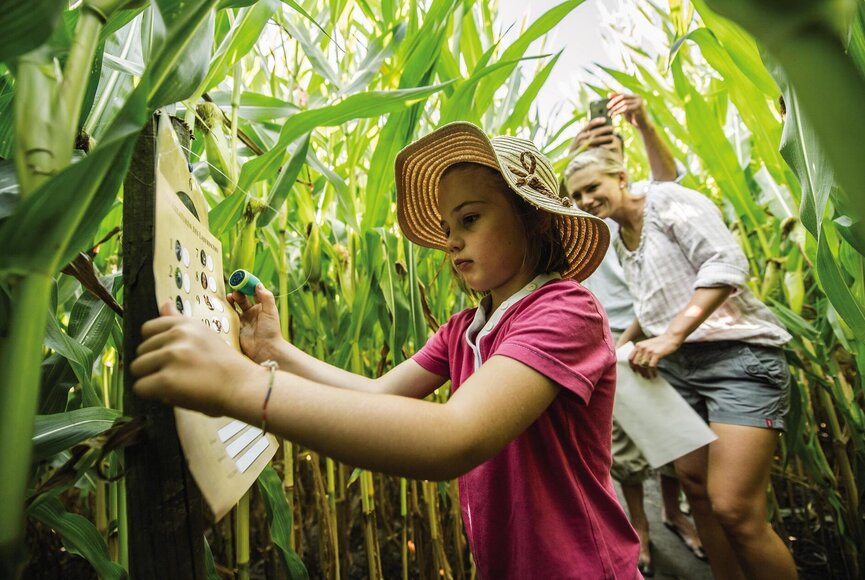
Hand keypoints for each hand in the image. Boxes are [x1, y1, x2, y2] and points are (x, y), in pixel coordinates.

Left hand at [131, 302, 261, 415]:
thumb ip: (179, 322)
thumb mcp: (203, 335)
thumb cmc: (224, 366)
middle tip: (179, 374)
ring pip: (137, 369)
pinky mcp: (166, 380)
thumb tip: (164, 303)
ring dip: (151, 379)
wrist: (242, 387)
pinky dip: (152, 394)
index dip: (156, 347)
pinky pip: (140, 388)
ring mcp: (171, 356)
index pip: (147, 329)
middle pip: (141, 351)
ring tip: (175, 384)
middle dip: (153, 365)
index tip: (171, 357)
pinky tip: (171, 394)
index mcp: (185, 324)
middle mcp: (177, 336)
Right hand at [227, 284, 283, 363]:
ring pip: (234, 307)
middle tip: (235, 292)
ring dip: (231, 301)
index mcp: (261, 308)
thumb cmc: (271, 330)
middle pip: (242, 300)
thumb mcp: (270, 311)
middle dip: (238, 294)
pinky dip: (225, 311)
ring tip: (229, 298)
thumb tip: (258, 284)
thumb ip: (266, 297)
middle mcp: (252, 313)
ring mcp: (243, 320)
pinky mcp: (236, 328)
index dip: (248, 286)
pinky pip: (229, 317)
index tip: (243, 280)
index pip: (254, 293)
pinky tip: (224, 307)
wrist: (265, 349)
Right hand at [569, 117, 617, 153]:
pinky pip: (595, 149)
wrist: (571, 163)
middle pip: (594, 132)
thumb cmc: (579, 150)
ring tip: (612, 136)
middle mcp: (579, 139)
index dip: (596, 121)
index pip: (588, 125)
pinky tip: (609, 146)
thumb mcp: (580, 141)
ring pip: (595, 140)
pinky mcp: (585, 154)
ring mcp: (582, 147)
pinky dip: (602, 147)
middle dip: (603, 129)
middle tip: (612, 127)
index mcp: (579, 135)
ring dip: (605, 138)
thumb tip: (601, 128)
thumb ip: (587, 134)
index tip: (604, 119)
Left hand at [607, 93, 648, 129]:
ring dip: (615, 108)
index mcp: (636, 97)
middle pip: (623, 97)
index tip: (608, 96)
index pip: (623, 94)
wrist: (643, 126)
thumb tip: (609, 95)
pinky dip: (618, 112)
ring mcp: (639, 103)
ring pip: (623, 103)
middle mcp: (638, 98)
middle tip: (608, 107)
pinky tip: (614, 116)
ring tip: (610, 114)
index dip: (615, 95)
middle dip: (614, 102)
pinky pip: (625, 108)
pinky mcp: (638, 108)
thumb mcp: (625, 109)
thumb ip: (619, 103)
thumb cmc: (633, 118)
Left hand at [628, 334, 682, 378]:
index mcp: (638, 345)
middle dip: (639, 371)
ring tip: (649, 377)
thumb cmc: (660, 343)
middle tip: (643, 376)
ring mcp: (649, 351)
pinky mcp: (656, 354)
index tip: (635, 371)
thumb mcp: (647, 345)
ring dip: (646, 373)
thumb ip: (642, 351)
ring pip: (643, 366)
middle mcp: (642, 348)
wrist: (670, 338)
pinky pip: (651, 366)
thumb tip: (639, 364)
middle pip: (636, 363)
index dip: (631, 366)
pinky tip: (655, 375)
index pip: (630, 358)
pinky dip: (653, 372)